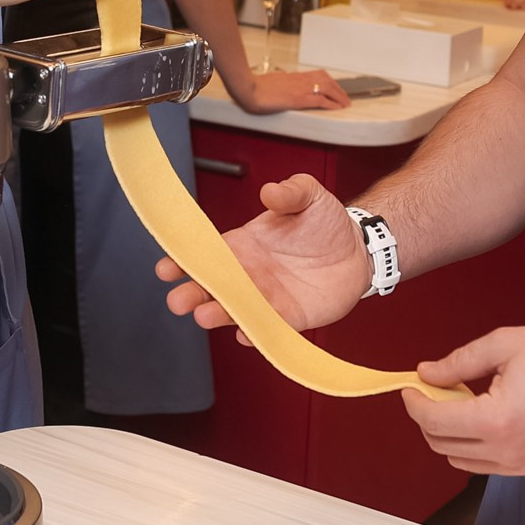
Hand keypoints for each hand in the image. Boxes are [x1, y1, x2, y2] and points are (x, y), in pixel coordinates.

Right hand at [158, 172, 365, 333]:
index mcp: (243, 245)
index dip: (184, 261)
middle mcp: (249, 275)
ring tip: (207, 315)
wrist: (358, 249)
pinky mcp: (290, 318)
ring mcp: (267, 298)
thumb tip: (270, 191)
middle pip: (213, 287)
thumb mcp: (310, 195)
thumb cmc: (326, 222)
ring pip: (236, 310)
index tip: (166, 267)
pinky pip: (269, 329)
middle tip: (179, 300)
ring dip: (220, 315)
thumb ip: (290, 191)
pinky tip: (247, 334)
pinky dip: (256, 333)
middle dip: (193, 294)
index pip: (207, 254)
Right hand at [238, 68, 351, 114]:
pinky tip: (336, 107)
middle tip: (345, 97)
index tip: (335, 87)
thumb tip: (280, 88)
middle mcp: (299, 80)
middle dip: (338, 89)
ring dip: (338, 96)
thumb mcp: (270, 82)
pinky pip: (319, 100)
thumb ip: (279, 85)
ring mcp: (299, 88)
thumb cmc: (254, 86)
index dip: (329, 81)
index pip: (316, 75)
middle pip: (326, 80)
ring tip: (345, 103)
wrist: (247, 88)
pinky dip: (331, 103)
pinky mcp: (298, 99)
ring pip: (327, 88)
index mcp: (292, 76)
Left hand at [401, 325, 524, 476]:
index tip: (411, 387)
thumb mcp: (503, 345)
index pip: (435, 421)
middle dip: (428, 418)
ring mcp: (523, 465)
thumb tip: (427, 373)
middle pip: (442, 446)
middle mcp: (508, 451)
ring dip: (450, 435)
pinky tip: (483, 417)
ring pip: (462, 461)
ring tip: (461, 403)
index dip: (415, 403)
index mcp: (497, 420)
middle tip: (434, 390)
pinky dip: (474, 446)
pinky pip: (488, 465)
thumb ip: (458, 362)